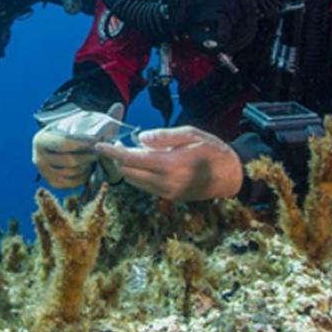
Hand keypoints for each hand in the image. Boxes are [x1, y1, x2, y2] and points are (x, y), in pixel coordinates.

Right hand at [32, 104, 123, 188]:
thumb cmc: (75, 134)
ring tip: (93, 157)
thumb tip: (119, 106)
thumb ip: (103, 117)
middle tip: (100, 151)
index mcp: (41, 139)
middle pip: (70, 160)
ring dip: (87, 166)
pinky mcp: (53, 183)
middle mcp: (38, 158)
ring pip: (73, 172)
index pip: (64, 143)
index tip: (98, 140)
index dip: (83, 143)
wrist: (62, 147)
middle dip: (88, 156)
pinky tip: (88, 167)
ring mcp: (44, 173)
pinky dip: (84, 176)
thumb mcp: (85, 124)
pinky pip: (73, 183)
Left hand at [96, 126, 243, 201]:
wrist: (232, 177)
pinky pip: (145, 187)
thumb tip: (140, 138)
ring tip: (129, 151)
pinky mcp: (169, 197)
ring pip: (134, 181)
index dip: (113, 152)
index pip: (131, 159)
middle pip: (128, 172)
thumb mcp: (192, 134)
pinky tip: (143, 163)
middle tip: (116, 144)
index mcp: (169, 165)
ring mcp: (167, 193)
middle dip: (117, 159)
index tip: (100, 145)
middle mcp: (165, 183)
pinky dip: (138, 175)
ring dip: (127, 168)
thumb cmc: (214, 150)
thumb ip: (164, 136)